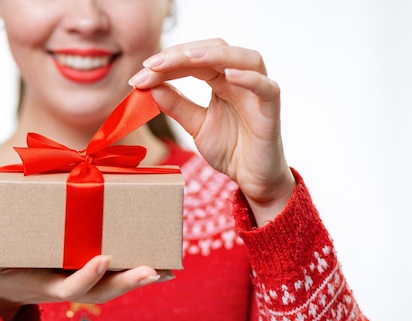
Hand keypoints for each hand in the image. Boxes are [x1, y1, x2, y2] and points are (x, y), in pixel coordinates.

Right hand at [0, 225, 170, 320]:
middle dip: (126, 282)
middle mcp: (66, 286)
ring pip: (112, 283)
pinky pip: (112, 271)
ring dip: (139, 277)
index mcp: (43, 286)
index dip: (87, 276)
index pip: (70, 286)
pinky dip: (134, 268)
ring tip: (168, 268)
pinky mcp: (82, 270)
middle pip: (102, 290)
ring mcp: (76, 279)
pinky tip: (159, 263)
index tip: (103, 258)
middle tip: (152, 271)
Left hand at [129, 38, 295, 224]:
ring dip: (215, 55)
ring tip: (188, 57)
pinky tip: (229, 76)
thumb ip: (176, 105)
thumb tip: (149, 85)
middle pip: (215, 50)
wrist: (252, 180)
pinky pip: (266, 88)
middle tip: (152, 65)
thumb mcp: (195, 125)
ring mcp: (258, 92)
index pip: (194, 60)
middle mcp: (241, 79)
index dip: (167, 63)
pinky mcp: (271, 110)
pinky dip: (250, 79)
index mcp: (221, 80)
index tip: (139, 75)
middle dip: (182, 54)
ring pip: (245, 58)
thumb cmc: (230, 149)